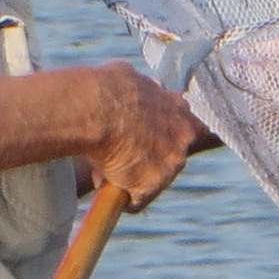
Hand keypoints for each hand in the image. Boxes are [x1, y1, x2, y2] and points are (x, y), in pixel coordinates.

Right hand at [81, 63, 206, 206]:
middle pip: (166, 159)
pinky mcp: (154, 184)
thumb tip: (130, 83)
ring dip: (130, 180)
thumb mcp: (128, 77)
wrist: (95, 108)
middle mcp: (183, 136)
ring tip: (103, 167)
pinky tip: (103, 183)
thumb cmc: (104, 89)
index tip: (139, 143)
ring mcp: (171, 163)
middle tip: (115, 157)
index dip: (155, 139)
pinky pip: (135, 201)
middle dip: (144, 162)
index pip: (176, 131)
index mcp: (179, 110)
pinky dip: (119, 197)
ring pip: (151, 181)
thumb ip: (138, 88)